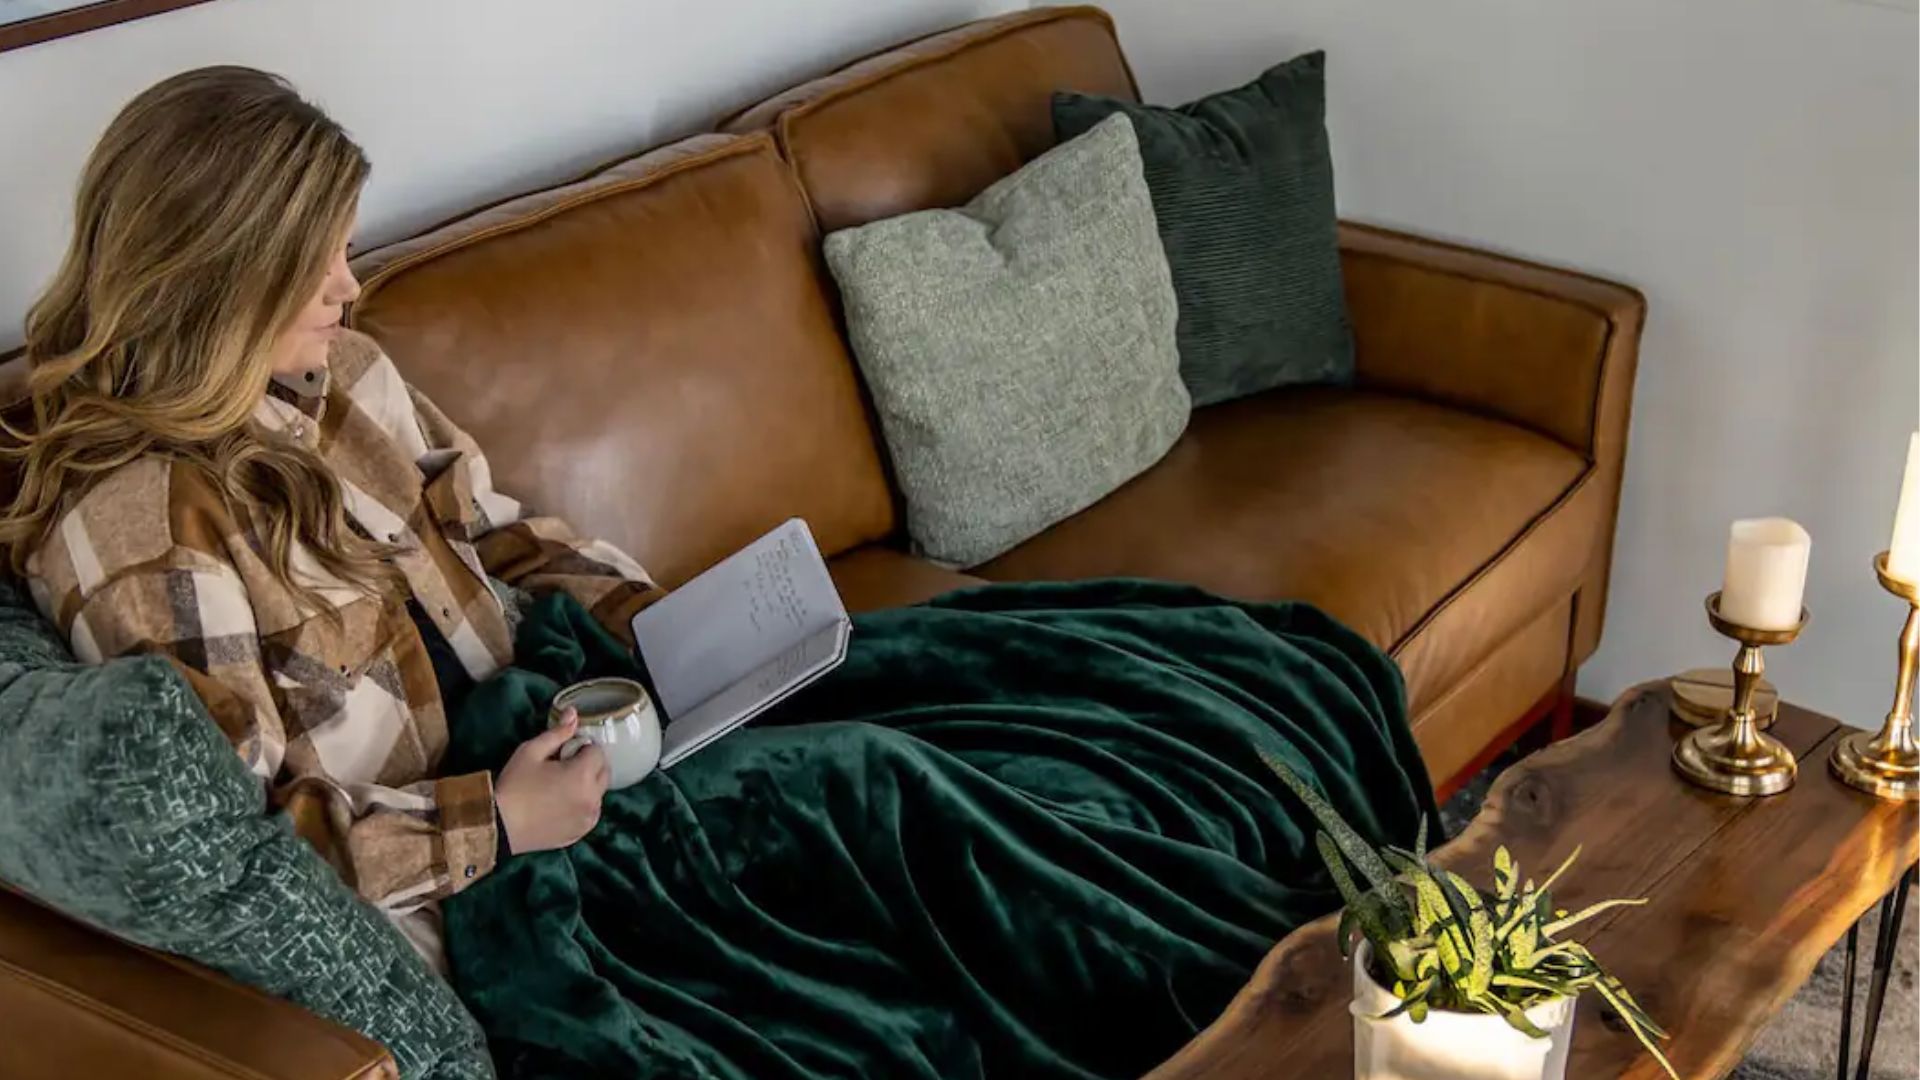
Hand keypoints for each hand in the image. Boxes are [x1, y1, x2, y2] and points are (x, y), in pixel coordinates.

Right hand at [495, 707, 608, 854]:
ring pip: (599, 793)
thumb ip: (557, 733)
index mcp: (583, 775)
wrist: (498, 825)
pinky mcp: (581, 832)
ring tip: (560, 787)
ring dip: (588, 785)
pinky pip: (590, 812)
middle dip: (590, 765)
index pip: (597, 752)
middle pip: (604, 772)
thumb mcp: (531, 752)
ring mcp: (589, 818)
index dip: (582, 748)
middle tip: (564, 767)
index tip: (564, 752)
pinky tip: (560, 804)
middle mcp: (593, 798)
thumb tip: (573, 713)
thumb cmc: (514, 786)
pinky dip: (583, 805)